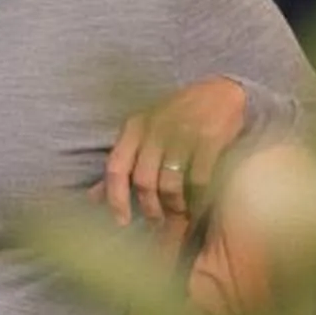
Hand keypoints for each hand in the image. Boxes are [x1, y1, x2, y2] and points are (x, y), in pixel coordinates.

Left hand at [100, 75, 250, 224]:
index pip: (115, 168)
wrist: (221, 92)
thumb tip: (94, 197)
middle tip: (156, 222)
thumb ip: (122, 163)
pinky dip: (196, 197)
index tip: (122, 221)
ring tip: (178, 214)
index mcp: (134, 128)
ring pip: (169, 183)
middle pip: (143, 180)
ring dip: (173, 205)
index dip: (116, 199)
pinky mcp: (209, 140)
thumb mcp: (143, 132)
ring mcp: (182, 134)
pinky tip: (198, 203)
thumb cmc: (177, 116)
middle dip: (149, 208)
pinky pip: (198, 179)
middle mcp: (154, 130)